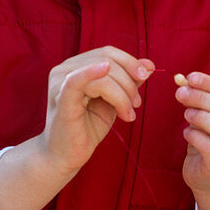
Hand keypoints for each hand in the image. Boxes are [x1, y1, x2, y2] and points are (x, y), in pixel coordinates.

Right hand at [38, 47, 154, 179]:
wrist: (65, 156)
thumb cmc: (87, 127)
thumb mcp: (113, 100)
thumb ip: (128, 81)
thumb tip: (149, 64)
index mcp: (76, 66)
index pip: (107, 53)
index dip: (130, 61)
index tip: (146, 76)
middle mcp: (64, 69)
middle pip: (107, 60)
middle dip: (129, 82)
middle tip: (136, 104)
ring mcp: (60, 82)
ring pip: (102, 73)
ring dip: (122, 93)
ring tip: (128, 114)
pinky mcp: (61, 99)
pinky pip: (77, 80)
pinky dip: (92, 73)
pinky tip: (105, 71)